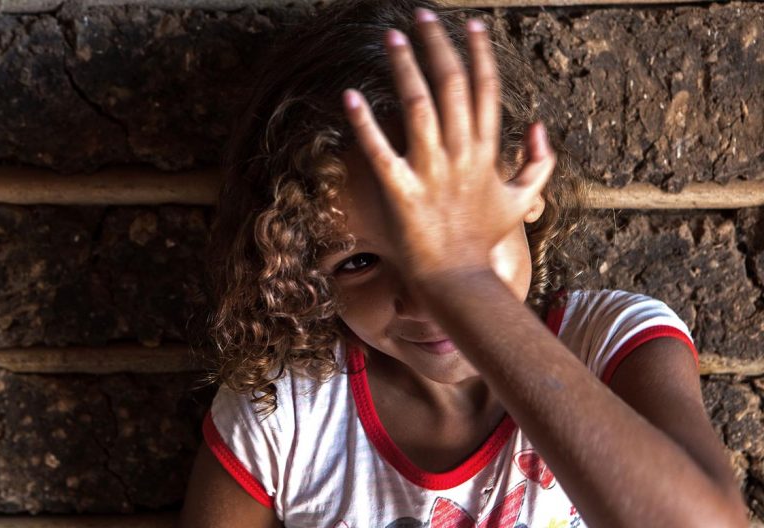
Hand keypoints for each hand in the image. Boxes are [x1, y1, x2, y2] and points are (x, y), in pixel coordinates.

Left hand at [342, 9, 554, 283]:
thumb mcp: (521, 202)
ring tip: (391, 37)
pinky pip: (381, 152)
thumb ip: (538, 163)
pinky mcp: (402, 193)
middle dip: (437, 46)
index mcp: (487, 153)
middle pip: (452, 87)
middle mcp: (461, 156)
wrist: (458, 280)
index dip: (479, 55)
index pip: (487, 91)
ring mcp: (432, 173)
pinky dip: (365, 124)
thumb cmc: (484, 240)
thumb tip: (536, 126)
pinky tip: (349, 96)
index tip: (471, 26)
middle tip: (421, 15)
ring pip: (420, 107)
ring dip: (405, 68)